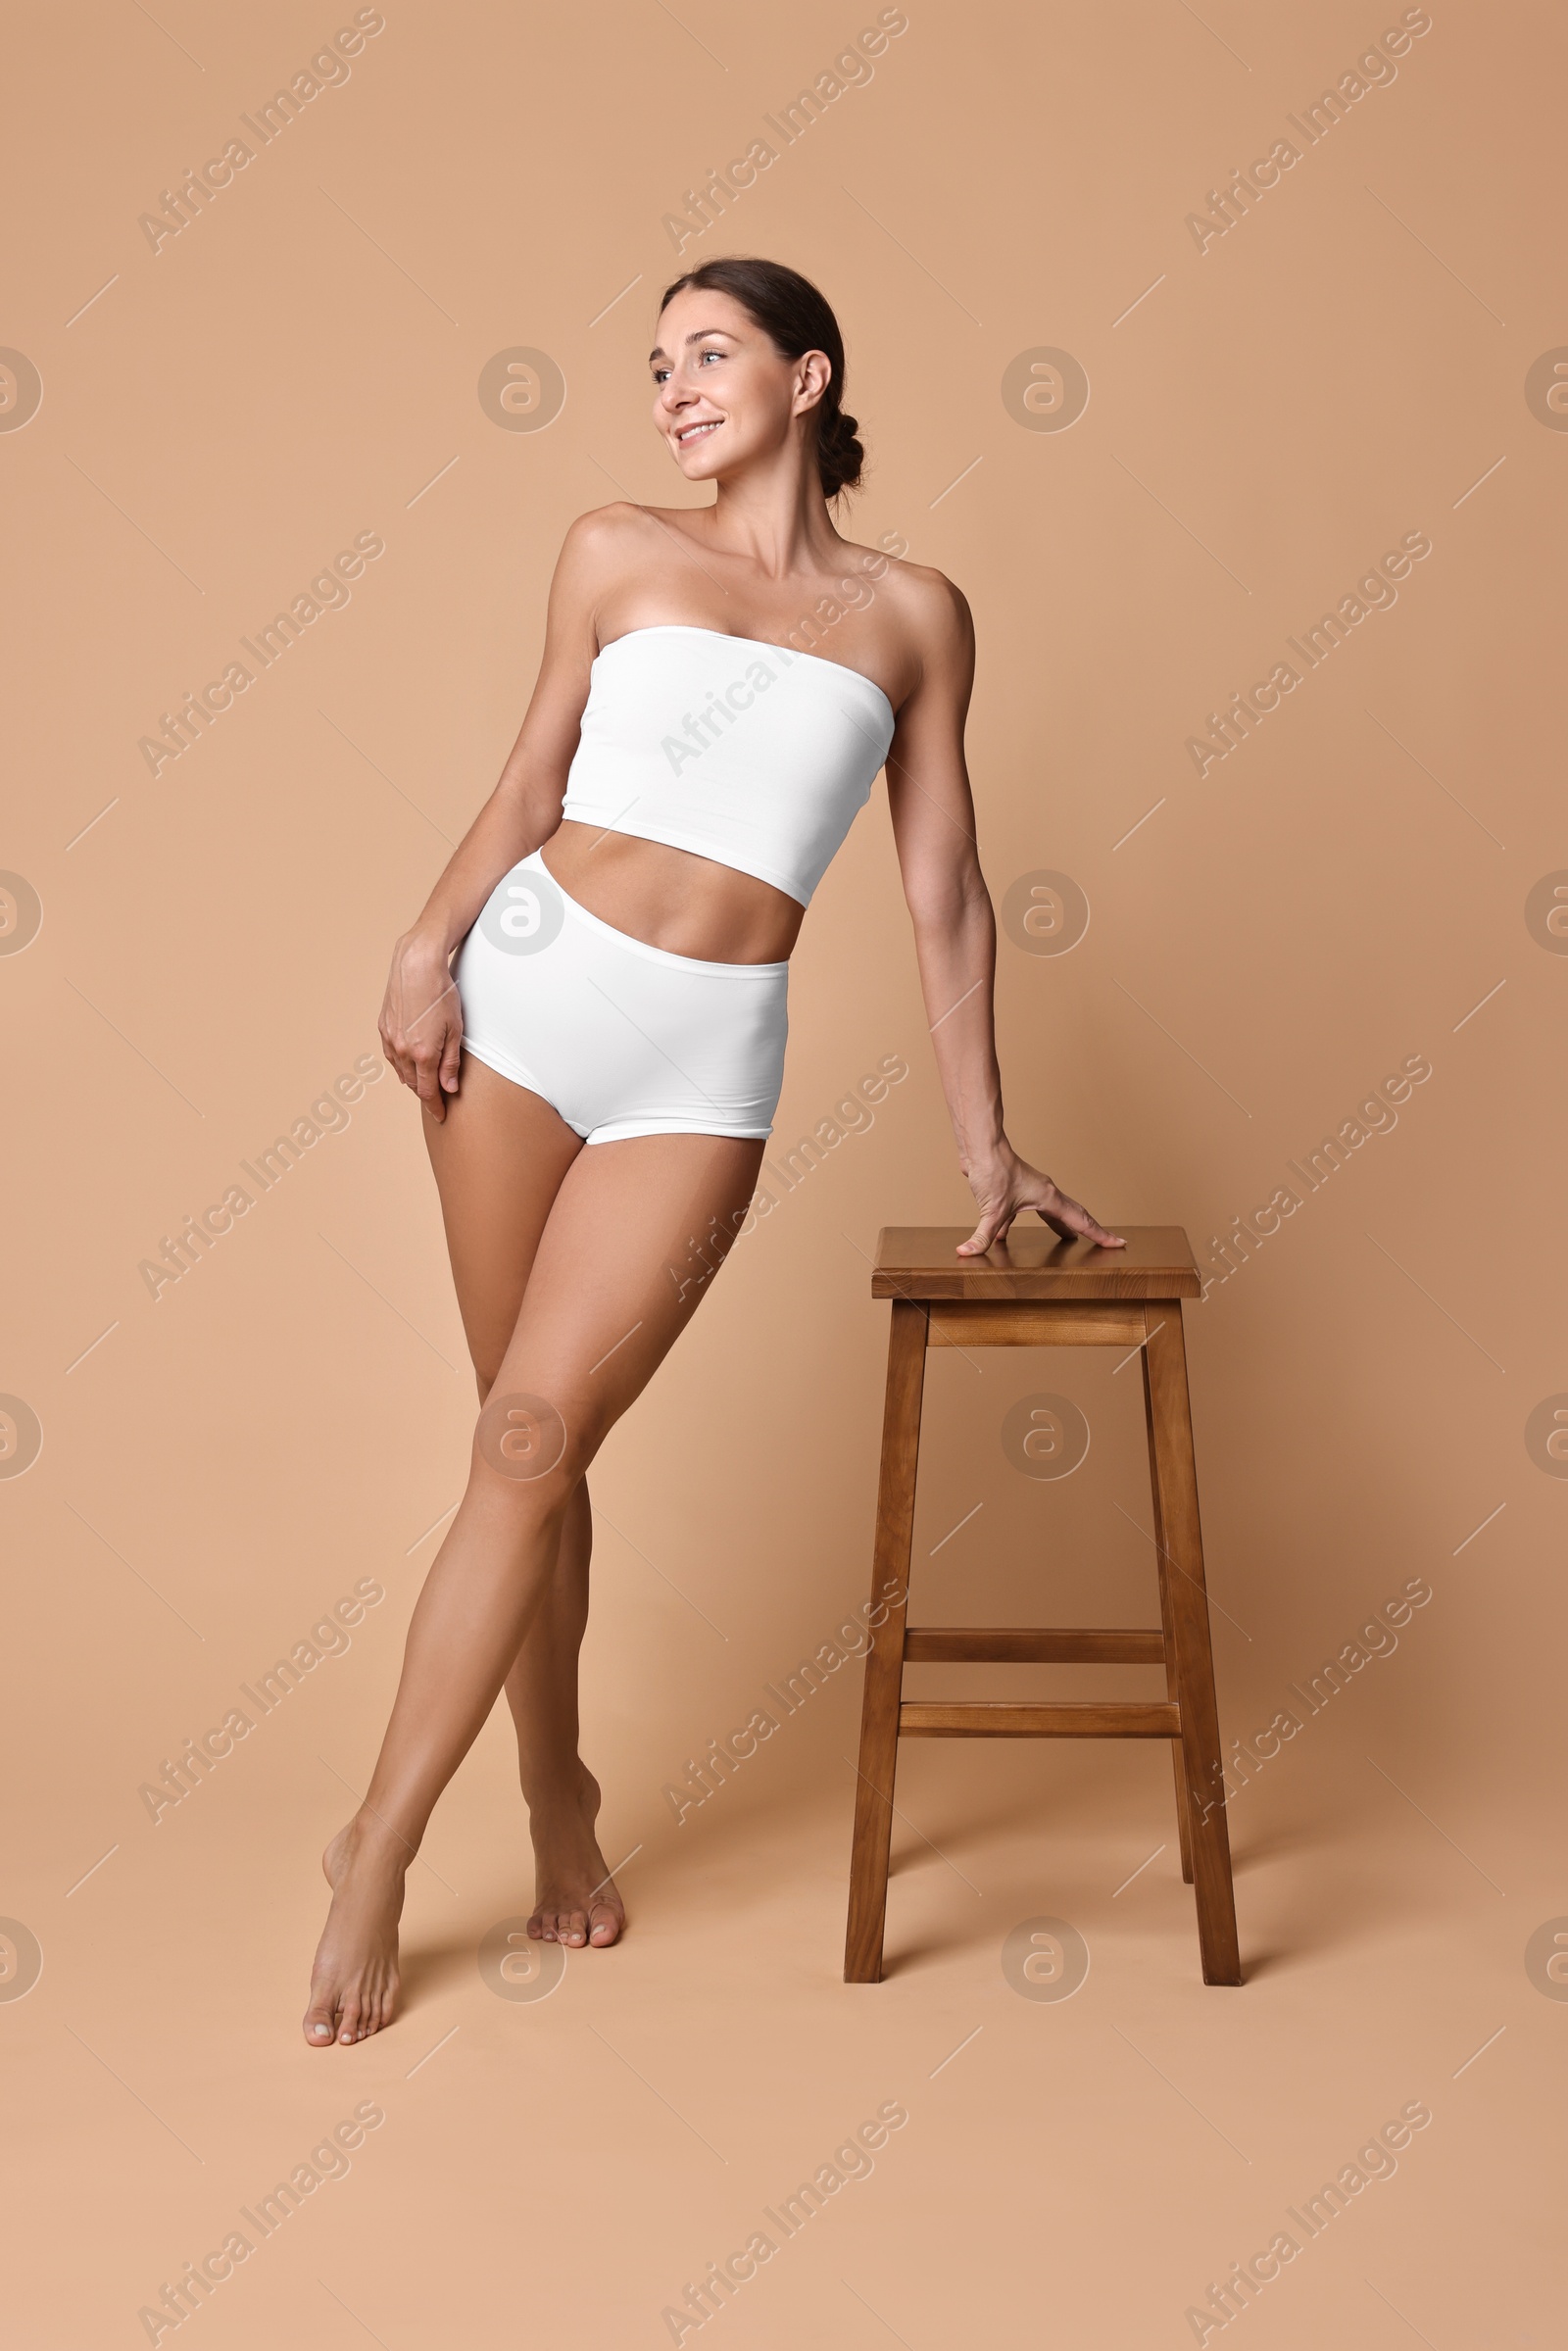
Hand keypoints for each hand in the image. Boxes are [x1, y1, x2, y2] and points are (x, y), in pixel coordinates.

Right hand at [379, 930, 462, 1120]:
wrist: (416, 965)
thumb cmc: (441, 994)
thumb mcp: (455, 1030)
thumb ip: (450, 1062)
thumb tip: (449, 1088)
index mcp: (422, 1054)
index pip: (428, 1091)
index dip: (436, 1106)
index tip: (441, 1116)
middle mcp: (402, 1050)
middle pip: (414, 1084)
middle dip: (426, 1094)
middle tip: (437, 1101)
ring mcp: (389, 1039)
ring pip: (400, 1071)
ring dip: (413, 1080)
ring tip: (424, 1085)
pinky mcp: (383, 1027)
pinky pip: (390, 1055)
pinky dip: (400, 1065)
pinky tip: (408, 1065)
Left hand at [957, 1146, 1125, 1255]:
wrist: (980, 1147)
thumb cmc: (993, 1170)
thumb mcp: (991, 1210)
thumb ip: (982, 1237)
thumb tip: (967, 1253)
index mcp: (1049, 1197)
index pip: (1081, 1221)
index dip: (1100, 1235)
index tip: (1119, 1244)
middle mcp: (1044, 1192)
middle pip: (1072, 1215)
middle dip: (1087, 1230)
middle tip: (1103, 1242)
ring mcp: (1029, 1190)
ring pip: (1049, 1212)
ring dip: (1057, 1227)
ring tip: (1066, 1240)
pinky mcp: (1012, 1190)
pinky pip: (1022, 1212)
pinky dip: (1016, 1225)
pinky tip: (1004, 1237)